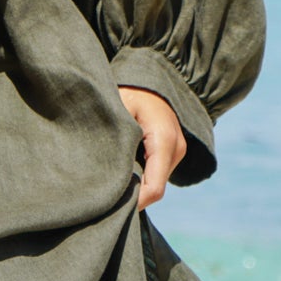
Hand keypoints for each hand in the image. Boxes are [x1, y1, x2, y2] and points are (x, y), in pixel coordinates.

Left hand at [116, 86, 186, 209]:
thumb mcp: (118, 109)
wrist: (152, 75)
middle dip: (132, 196)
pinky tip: (121, 171)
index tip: (109, 206)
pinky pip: (157, 172)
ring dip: (136, 186)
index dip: (134, 202)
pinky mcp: (173, 150)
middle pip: (154, 188)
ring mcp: (177, 151)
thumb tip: (102, 174)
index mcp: (164, 141)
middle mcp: (176, 149)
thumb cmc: (131, 90)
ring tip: (110, 183)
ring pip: (156, 182)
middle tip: (104, 198)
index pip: (154, 189)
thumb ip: (115, 140)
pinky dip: (141, 176)